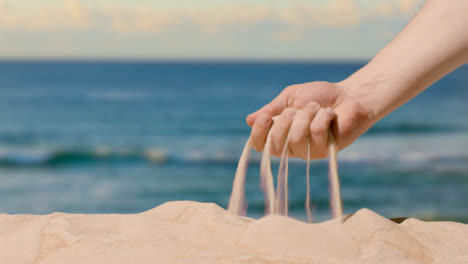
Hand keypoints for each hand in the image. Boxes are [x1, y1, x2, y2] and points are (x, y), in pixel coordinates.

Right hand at [246, 81, 374, 158]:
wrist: (349, 95)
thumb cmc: (319, 96)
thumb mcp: (290, 97)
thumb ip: (271, 109)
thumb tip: (249, 120)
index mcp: (280, 135)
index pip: (259, 145)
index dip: (258, 133)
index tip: (265, 117)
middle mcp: (292, 147)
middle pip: (275, 144)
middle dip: (285, 120)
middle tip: (296, 108)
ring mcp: (309, 152)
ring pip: (296, 138)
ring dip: (306, 115)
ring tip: (317, 108)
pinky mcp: (327, 151)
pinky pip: (316, 132)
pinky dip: (322, 116)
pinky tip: (329, 114)